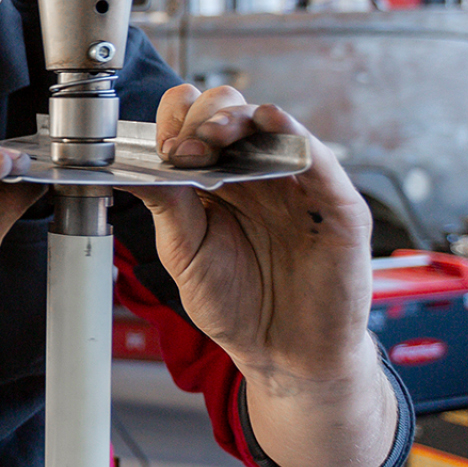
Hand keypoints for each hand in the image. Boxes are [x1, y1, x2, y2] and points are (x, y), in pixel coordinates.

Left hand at [124, 85, 373, 390]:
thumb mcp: (185, 252)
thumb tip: (134, 165)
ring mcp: (294, 183)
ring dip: (236, 117)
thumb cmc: (236, 305)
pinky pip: (314, 152)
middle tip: (184, 149)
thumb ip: (166, 204)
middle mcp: (254, 174)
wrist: (283, 352)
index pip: (193, 127)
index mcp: (215, 182)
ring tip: (212, 135)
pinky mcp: (333, 199)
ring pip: (268, 122)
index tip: (161, 143)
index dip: (175, 123)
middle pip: (228, 114)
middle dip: (201, 119)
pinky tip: (268, 121)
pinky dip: (290, 130)